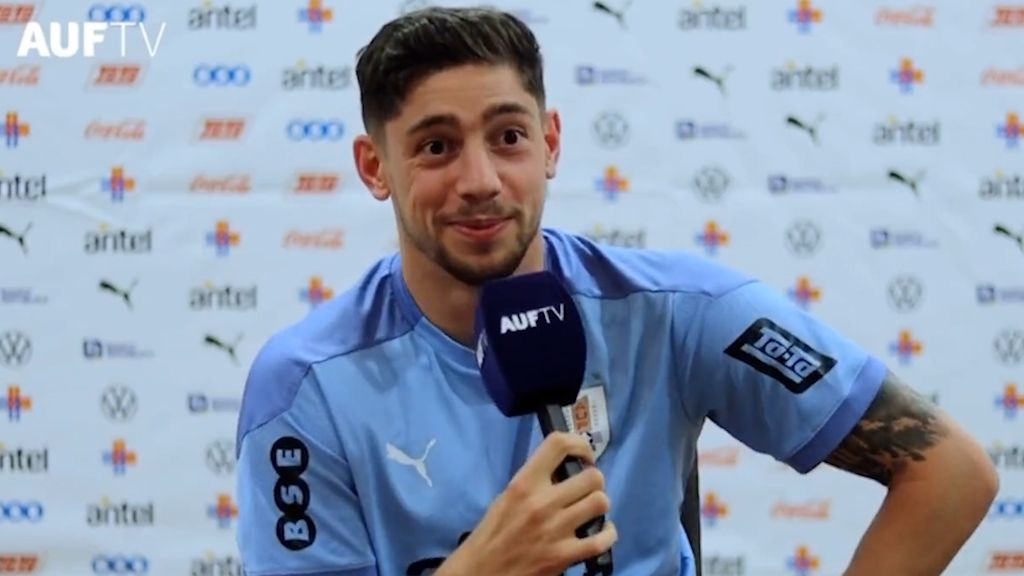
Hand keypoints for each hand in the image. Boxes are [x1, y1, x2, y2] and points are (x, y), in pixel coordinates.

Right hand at [440, 432, 616, 575]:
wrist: (482, 571)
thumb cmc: (493, 533)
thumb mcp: (507, 497)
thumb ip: (534, 481)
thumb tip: (564, 469)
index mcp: (524, 483)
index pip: (559, 444)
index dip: (579, 444)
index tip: (584, 456)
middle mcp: (542, 502)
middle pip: (592, 477)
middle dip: (594, 481)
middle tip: (586, 489)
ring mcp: (556, 529)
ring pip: (601, 502)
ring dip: (599, 505)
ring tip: (590, 510)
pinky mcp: (565, 555)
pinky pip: (603, 538)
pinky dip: (607, 533)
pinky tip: (600, 532)